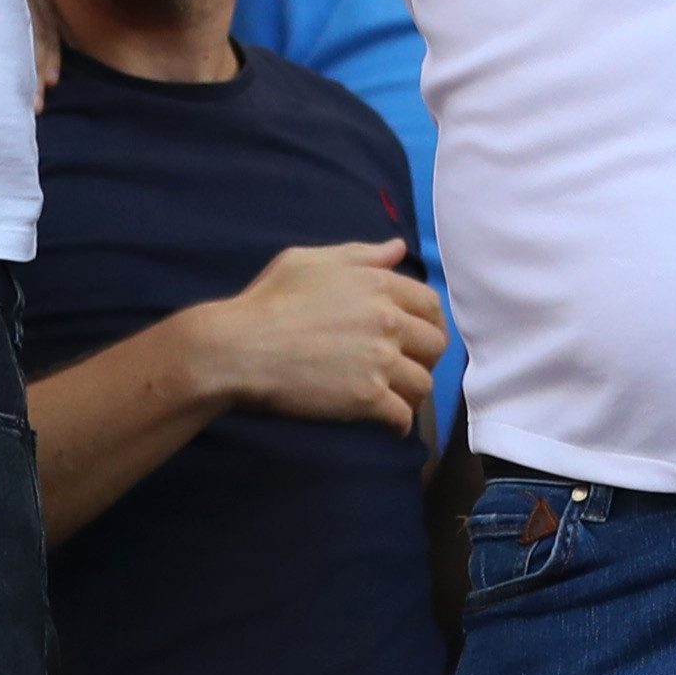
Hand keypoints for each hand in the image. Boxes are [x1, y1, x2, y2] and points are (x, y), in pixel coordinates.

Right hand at [210, 238, 444, 430]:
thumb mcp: (312, 261)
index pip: (431, 305)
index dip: (429, 322)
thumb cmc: (269, 300)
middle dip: (425, 358)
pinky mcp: (367, 399)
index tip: (418, 337)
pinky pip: (402, 416)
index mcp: (379, 286)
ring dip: (413, 393)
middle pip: (434, 345)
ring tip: (397, 398)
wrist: (241, 348)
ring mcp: (380, 361)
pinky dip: (400, 424)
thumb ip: (362, 255)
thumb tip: (398, 248)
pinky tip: (390, 426)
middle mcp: (388, 321)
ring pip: (423, 383)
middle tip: (407, 368)